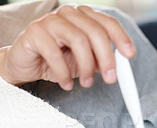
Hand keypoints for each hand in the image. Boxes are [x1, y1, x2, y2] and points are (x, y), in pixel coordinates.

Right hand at [0, 5, 135, 89]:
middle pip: (95, 31)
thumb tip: (120, 67)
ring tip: (87, 83)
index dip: (121, 38)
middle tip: (111, 79)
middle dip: (107, 58)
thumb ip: (102, 60)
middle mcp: (69, 14)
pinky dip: (64, 73)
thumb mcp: (86, 62)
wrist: (26, 64)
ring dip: (86, 67)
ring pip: (78, 40)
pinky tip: (67, 84)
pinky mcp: (35, 32)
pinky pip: (55, 54)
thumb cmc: (58, 61)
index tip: (130, 55)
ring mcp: (51, 21)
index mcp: (84, 17)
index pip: (107, 23)